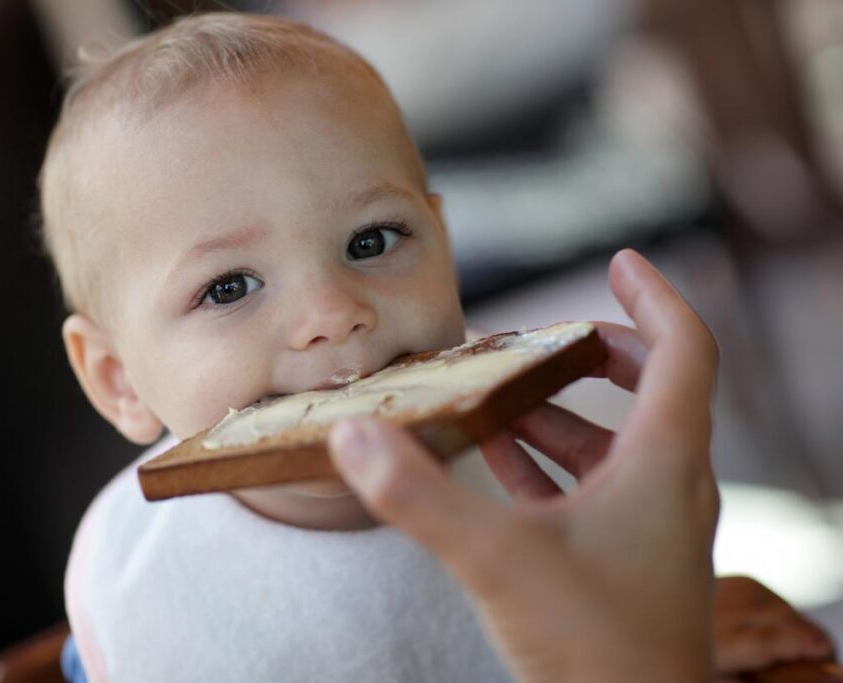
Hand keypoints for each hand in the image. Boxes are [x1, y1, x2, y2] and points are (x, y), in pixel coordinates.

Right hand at [329, 249, 720, 682]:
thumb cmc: (596, 651)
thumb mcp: (498, 562)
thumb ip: (420, 497)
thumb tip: (355, 437)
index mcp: (662, 462)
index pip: (684, 349)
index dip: (654, 295)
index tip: (622, 259)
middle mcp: (670, 485)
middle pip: (656, 388)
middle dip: (600, 351)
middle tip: (548, 336)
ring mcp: (653, 526)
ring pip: (620, 443)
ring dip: (565, 412)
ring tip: (502, 396)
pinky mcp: (628, 561)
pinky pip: (598, 488)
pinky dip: (556, 463)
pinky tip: (501, 464)